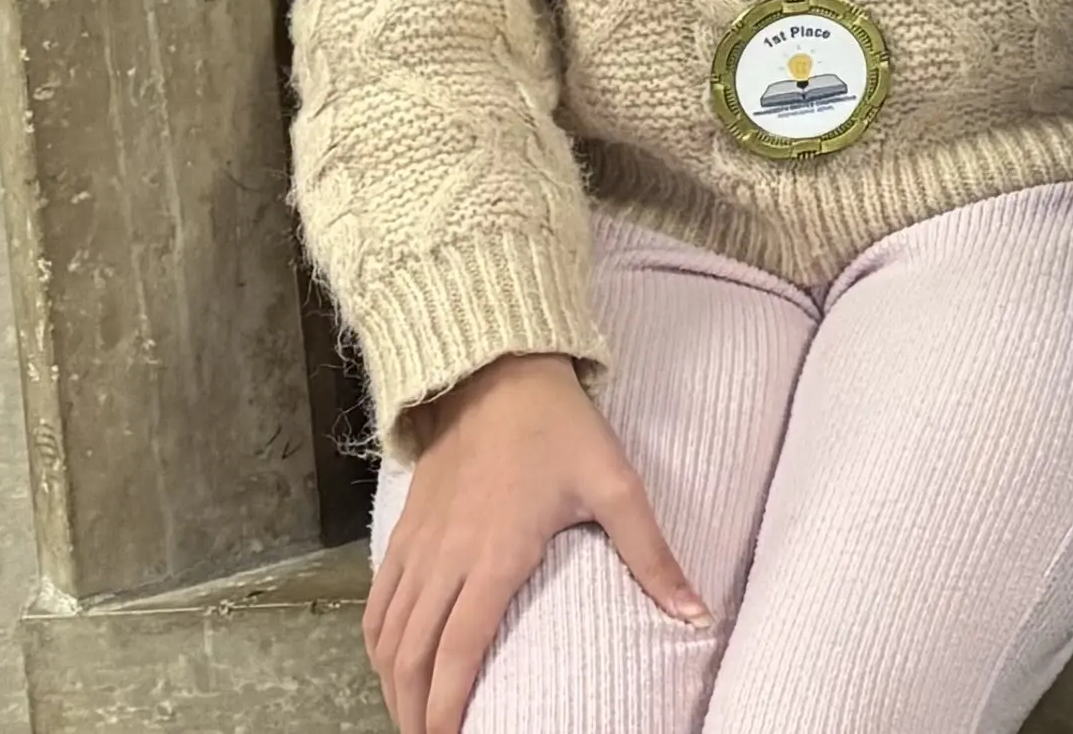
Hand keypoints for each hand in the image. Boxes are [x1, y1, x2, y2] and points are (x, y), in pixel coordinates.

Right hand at [366, 352, 703, 733]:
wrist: (497, 374)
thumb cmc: (561, 430)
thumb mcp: (618, 486)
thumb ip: (653, 556)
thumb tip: (696, 614)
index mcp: (495, 557)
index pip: (458, 652)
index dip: (448, 707)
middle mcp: (445, 559)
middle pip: (412, 656)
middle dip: (415, 711)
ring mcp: (418, 546)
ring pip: (387, 634)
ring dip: (392, 684)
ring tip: (411, 720)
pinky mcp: (403, 532)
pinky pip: (378, 602)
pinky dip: (376, 644)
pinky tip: (388, 664)